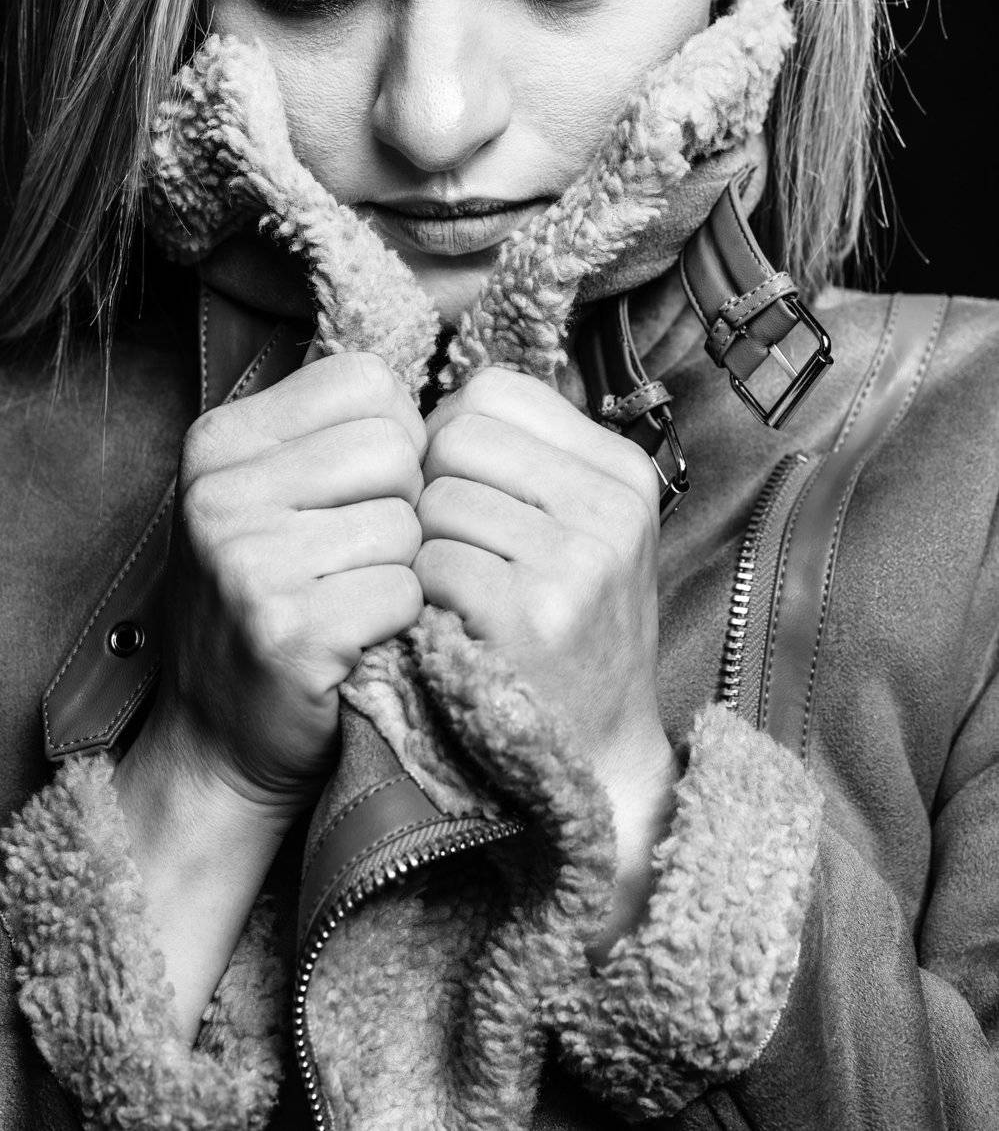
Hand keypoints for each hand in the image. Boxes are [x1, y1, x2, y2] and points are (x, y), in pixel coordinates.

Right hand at [131, 350, 425, 821]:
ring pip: (406, 525)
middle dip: (405, 504)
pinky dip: (399, 621)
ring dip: (402, 569)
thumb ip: (332, 433)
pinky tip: (357, 639)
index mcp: (220, 441)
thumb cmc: (265, 604)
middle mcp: (220, 493)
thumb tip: (440, 393)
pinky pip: (403, 593)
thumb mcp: (267, 497)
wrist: (218, 740)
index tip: (367, 487)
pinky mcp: (286, 632)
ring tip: (352, 598)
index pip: (367, 380)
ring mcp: (246, 563)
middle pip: (395, 449)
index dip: (396, 433)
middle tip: (362, 555)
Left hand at [414, 367, 676, 942]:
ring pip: (436, 499)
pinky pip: (430, 563)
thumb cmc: (566, 634)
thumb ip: (522, 461)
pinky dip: (422, 599)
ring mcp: (578, 558)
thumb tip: (427, 406)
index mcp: (621, 470)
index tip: (463, 496)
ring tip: (459, 595)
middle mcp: (611, 504)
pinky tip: (454, 627)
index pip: (490, 392)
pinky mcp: (532, 614)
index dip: (450, 439)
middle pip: (454, 435)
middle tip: (453, 550)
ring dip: (425, 549)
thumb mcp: (577, 531)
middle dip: (431, 490)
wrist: (595, 759)